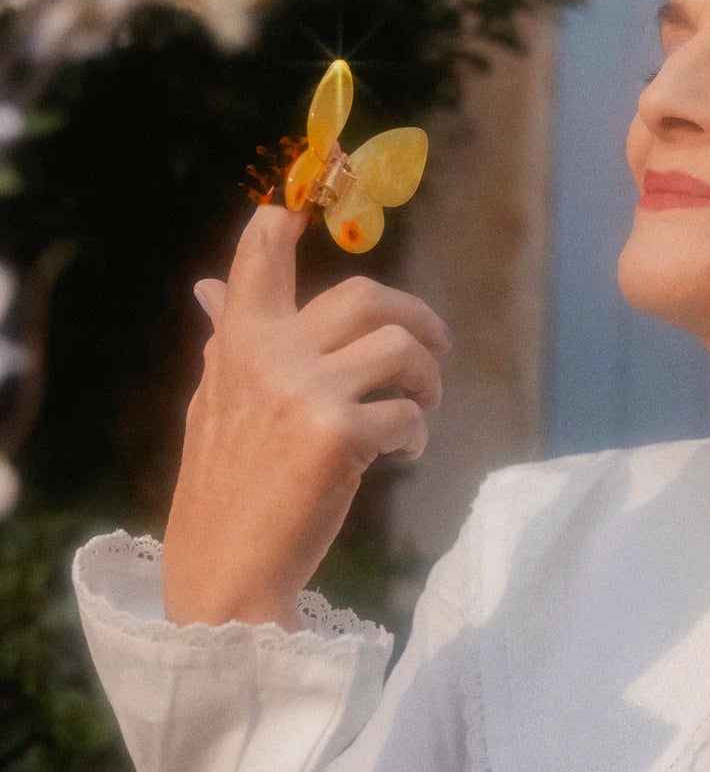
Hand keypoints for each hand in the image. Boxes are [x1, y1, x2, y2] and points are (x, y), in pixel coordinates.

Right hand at [161, 203, 451, 629]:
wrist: (229, 567)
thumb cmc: (228, 489)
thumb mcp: (215, 404)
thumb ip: (227, 343)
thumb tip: (208, 289)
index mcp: (238, 344)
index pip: (258, 265)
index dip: (279, 226)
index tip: (293, 204)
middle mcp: (269, 354)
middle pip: (365, 296)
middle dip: (415, 316)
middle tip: (439, 347)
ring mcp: (305, 389)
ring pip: (400, 348)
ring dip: (426, 380)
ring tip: (420, 412)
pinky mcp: (339, 433)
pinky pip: (408, 413)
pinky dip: (416, 434)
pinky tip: (401, 455)